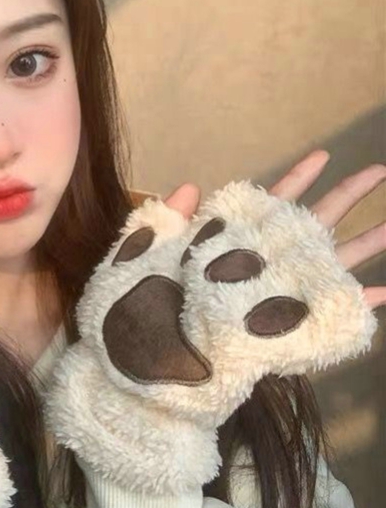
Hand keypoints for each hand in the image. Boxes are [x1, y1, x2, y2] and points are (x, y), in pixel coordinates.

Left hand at [163, 149, 385, 311]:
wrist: (148, 353)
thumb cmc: (145, 303)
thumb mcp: (152, 252)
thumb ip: (171, 219)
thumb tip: (192, 185)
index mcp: (236, 239)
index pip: (272, 202)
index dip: (298, 178)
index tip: (323, 154)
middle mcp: (265, 261)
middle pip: (315, 221)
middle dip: (348, 194)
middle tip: (379, 170)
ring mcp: (279, 291)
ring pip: (333, 262)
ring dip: (367, 243)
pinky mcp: (286, 325)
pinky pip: (329, 313)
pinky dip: (357, 304)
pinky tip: (381, 293)